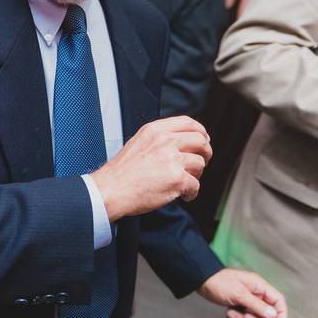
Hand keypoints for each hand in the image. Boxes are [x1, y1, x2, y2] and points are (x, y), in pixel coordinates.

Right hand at [89, 116, 211, 221]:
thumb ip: (160, 138)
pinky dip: (190, 193)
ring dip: (195, 175)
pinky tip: (181, 195)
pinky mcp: (177, 179)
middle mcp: (166, 141)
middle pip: (201, 141)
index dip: (201, 132)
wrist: (111, 189)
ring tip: (182, 183)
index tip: (204, 141)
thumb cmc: (122, 172)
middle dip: (205, 153)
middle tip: (201, 163)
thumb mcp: (139, 142)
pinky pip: (195, 185)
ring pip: (200, 164)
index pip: (188, 123)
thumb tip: (184, 142)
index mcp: (156, 130)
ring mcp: (172, 160)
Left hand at [198, 268, 287, 317]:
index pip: (278, 300)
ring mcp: (246, 299)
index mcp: (259, 286)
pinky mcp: (238, 305)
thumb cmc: (220, 283)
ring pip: (254, 317)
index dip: (282, 313)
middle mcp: (255, 292)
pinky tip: (227, 312)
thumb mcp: (239, 294)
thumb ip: (257, 305)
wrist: (201, 281)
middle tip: (245, 316)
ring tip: (232, 312)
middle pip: (267, 312)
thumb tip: (273, 315)